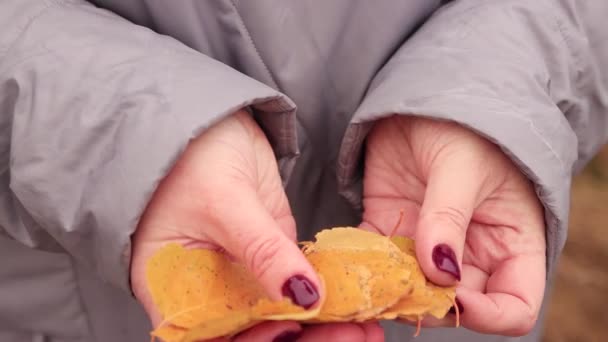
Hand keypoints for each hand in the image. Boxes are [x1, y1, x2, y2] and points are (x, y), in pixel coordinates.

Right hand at [130, 111, 382, 340]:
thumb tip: (304, 298)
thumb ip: (263, 252)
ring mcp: (243, 281)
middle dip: (303, 340)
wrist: (211, 124)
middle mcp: (208, 297)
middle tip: (353, 333)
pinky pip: (298, 290)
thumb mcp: (226, 204)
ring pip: (282, 319)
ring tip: (365, 325)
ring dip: (323, 327)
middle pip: (252, 336)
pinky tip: (359, 304)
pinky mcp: (272, 261)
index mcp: (174, 293)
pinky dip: (327, 300)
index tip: (291, 329)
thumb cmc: (192, 158)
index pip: (211, 338)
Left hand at [360, 115, 545, 335]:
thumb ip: (449, 218)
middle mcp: (472, 253)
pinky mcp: (391, 231)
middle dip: (429, 304)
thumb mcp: (463, 165)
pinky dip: (362, 268)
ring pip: (412, 291)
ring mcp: (428, 245)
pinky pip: (377, 263)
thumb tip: (439, 273)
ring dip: (390, 291)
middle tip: (400, 288)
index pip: (515, 306)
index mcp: (510, 243)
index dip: (489, 314)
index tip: (454, 294)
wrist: (423, 97)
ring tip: (370, 277)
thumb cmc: (463, 124)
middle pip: (457, 306)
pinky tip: (348, 260)